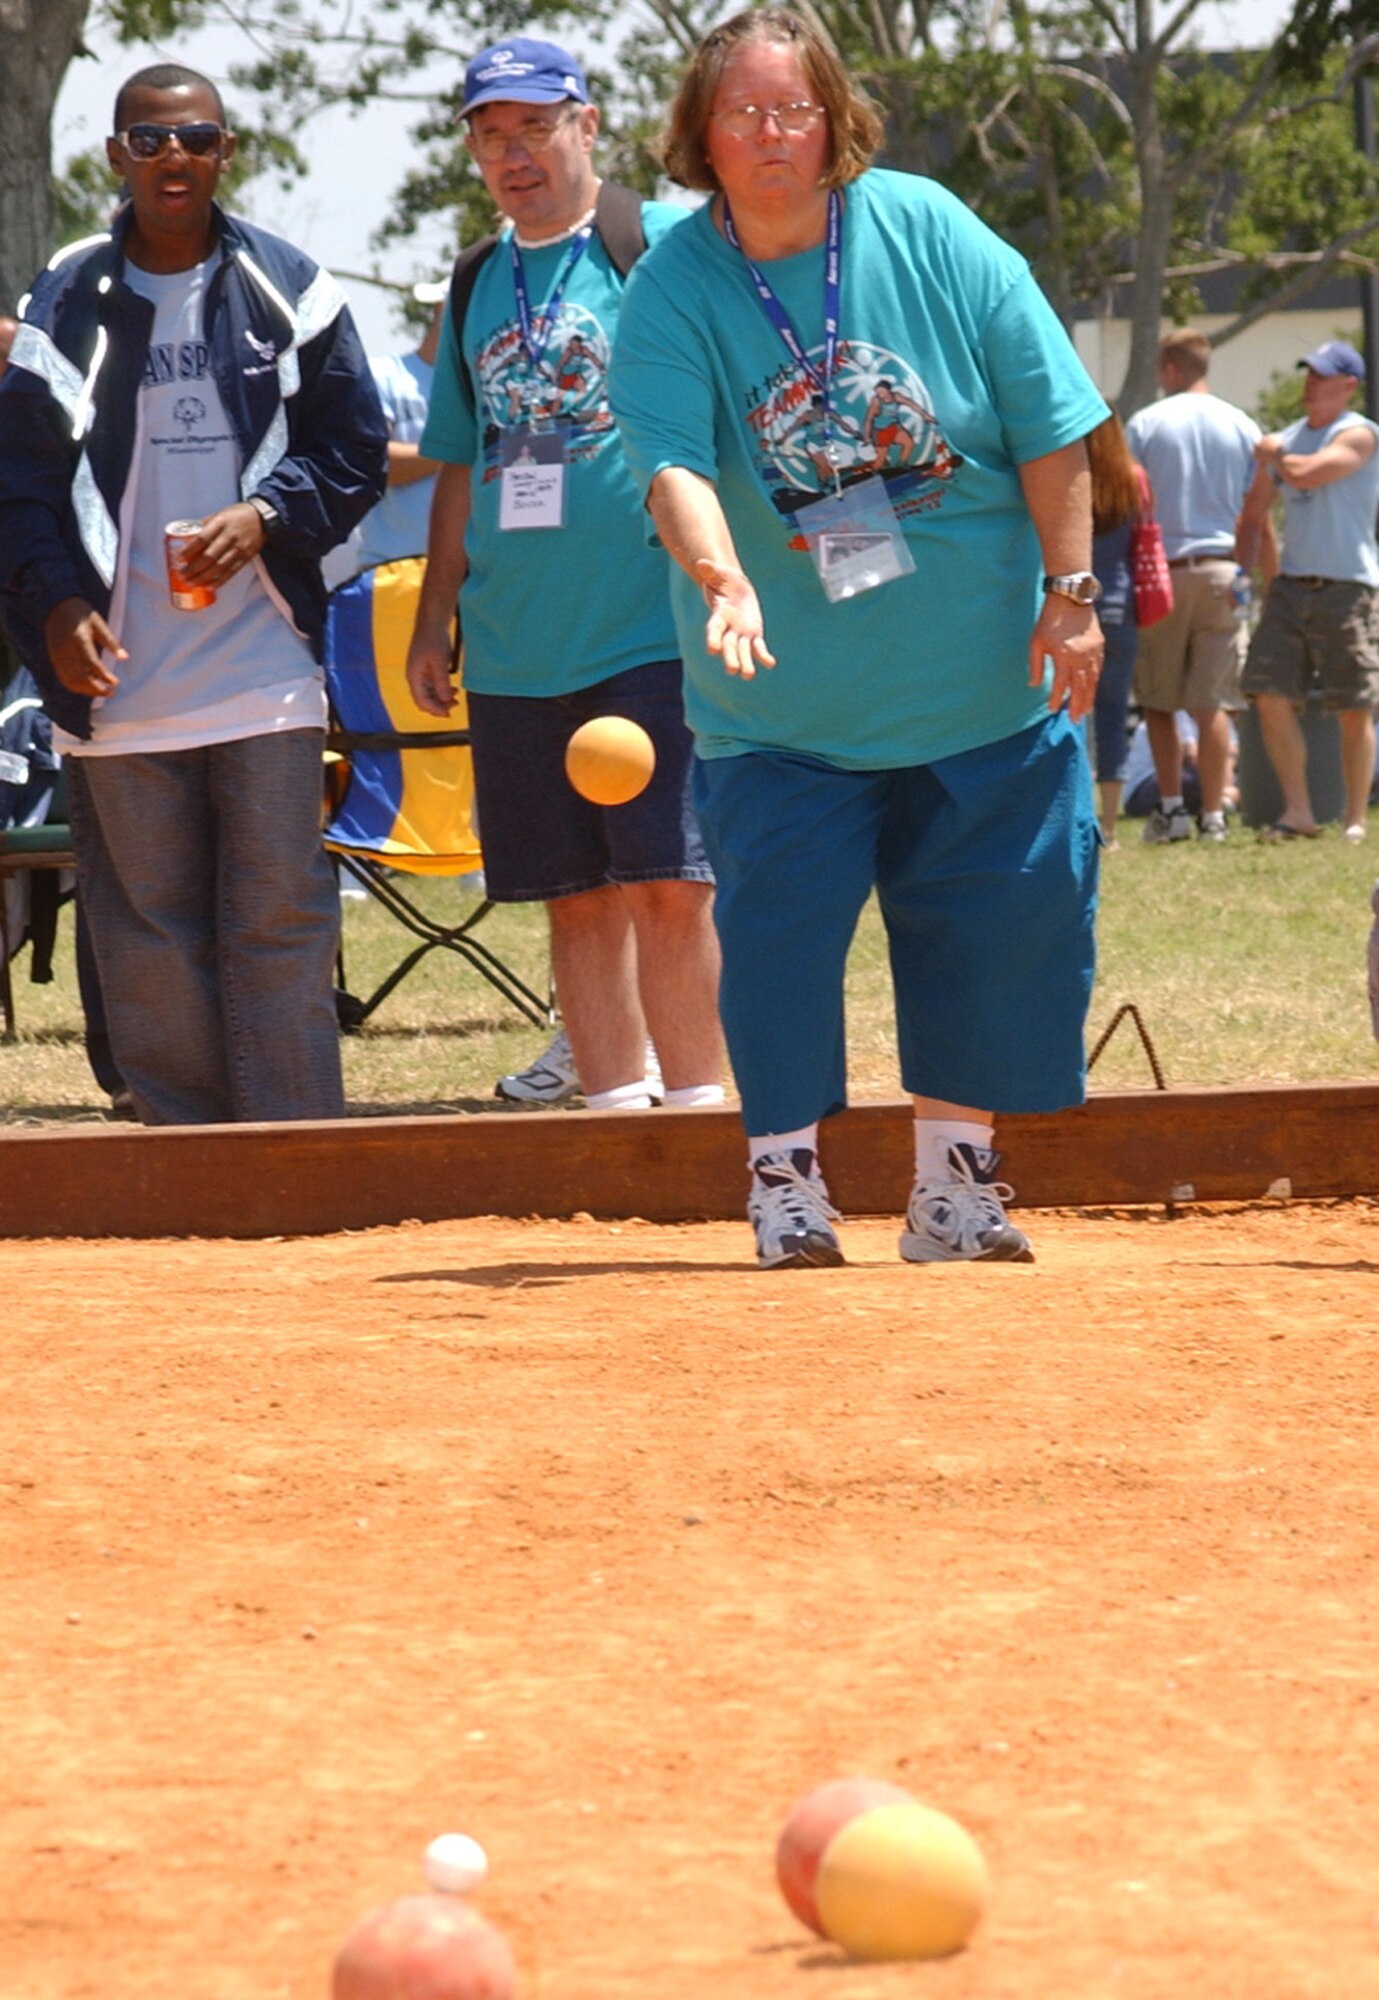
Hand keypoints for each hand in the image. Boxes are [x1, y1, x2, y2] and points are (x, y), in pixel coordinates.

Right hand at [44, 597, 125, 696]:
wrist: (55, 605)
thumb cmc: (80, 612)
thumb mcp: (98, 622)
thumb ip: (111, 641)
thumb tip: (124, 657)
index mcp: (79, 639)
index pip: (92, 664)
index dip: (104, 676)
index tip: (115, 683)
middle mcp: (66, 650)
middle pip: (80, 677)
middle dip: (96, 689)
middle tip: (111, 692)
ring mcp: (58, 656)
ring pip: (71, 681)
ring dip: (87, 691)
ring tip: (102, 692)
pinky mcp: (54, 658)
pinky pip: (63, 678)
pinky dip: (76, 687)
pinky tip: (87, 688)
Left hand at [174, 503, 265, 586]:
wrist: (262, 519)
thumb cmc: (237, 515)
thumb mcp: (219, 514)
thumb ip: (204, 525)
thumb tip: (186, 536)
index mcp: (220, 523)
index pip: (202, 539)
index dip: (189, 550)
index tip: (178, 558)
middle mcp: (230, 537)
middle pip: (209, 557)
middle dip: (194, 569)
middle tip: (182, 575)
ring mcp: (239, 549)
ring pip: (219, 567)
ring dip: (204, 578)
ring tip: (192, 583)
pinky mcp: (245, 558)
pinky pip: (231, 572)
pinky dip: (220, 581)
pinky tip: (209, 586)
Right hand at [406, 629, 457, 716]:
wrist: (432, 622)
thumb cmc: (434, 640)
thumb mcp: (440, 662)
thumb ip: (442, 682)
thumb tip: (446, 700)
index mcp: (413, 677)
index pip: (422, 701)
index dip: (435, 710)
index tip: (449, 713)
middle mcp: (415, 678)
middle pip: (425, 700)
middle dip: (439, 705)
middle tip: (456, 705)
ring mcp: (420, 674)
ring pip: (430, 694)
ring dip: (442, 699)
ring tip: (456, 697)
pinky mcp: (427, 670)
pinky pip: (433, 686)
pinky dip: (442, 690)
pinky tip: (454, 689)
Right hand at [693, 558, 776, 678]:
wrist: (735, 588)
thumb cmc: (723, 580)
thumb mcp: (717, 573)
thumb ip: (709, 571)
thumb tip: (701, 564)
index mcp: (719, 616)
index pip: (714, 630)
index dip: (712, 639)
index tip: (712, 650)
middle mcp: (729, 629)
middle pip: (728, 646)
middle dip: (730, 657)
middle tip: (731, 670)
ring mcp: (741, 634)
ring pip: (743, 652)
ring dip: (746, 664)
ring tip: (748, 676)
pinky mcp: (753, 635)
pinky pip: (758, 648)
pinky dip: (764, 657)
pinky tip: (771, 664)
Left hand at [1029, 594, 1102, 723]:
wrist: (1071, 598)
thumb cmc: (1049, 620)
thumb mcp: (1036, 642)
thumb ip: (1036, 665)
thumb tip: (1034, 685)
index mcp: (1064, 656)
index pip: (1061, 685)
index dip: (1057, 699)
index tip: (1052, 709)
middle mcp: (1081, 657)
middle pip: (1081, 687)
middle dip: (1077, 705)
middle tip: (1074, 720)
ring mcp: (1093, 651)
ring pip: (1092, 680)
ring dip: (1089, 697)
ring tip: (1085, 711)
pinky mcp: (1100, 646)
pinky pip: (1098, 668)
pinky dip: (1095, 681)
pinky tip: (1091, 690)